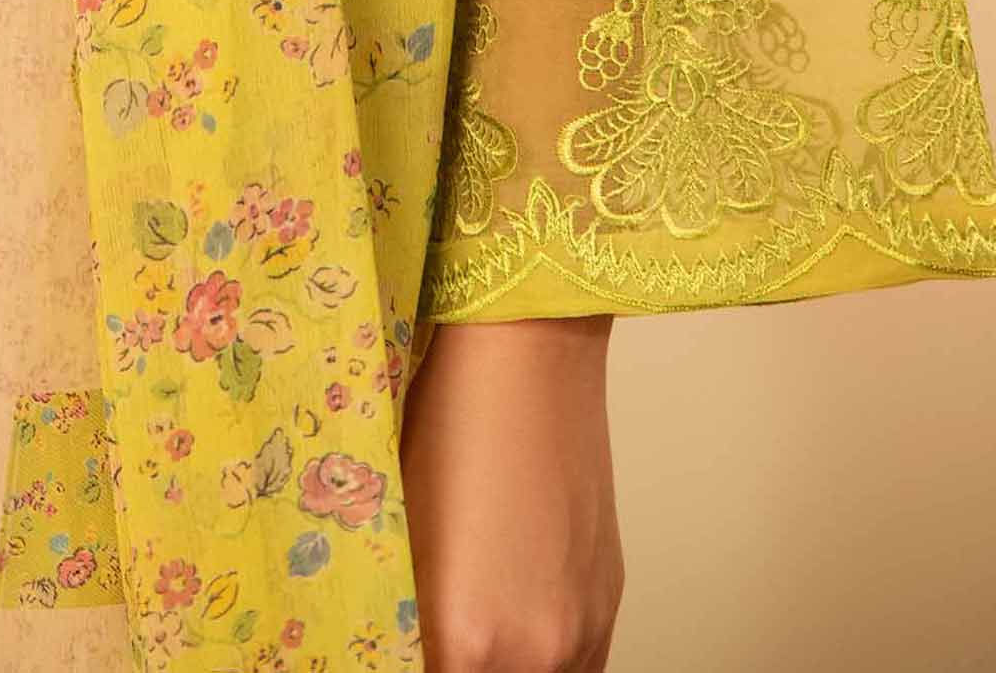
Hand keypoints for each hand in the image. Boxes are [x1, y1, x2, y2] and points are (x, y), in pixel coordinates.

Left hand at [399, 314, 624, 671]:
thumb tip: (394, 640)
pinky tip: (507, 625)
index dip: (402, 660)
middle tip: (426, 636)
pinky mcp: (607, 610)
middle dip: (446, 662)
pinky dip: (537, 661)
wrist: (530, 357)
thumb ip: (401, 613)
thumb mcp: (397, 531)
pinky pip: (575, 670)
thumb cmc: (452, 423)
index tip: (392, 645)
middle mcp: (533, 652)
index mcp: (466, 636)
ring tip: (466, 626)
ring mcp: (582, 634)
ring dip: (496, 664)